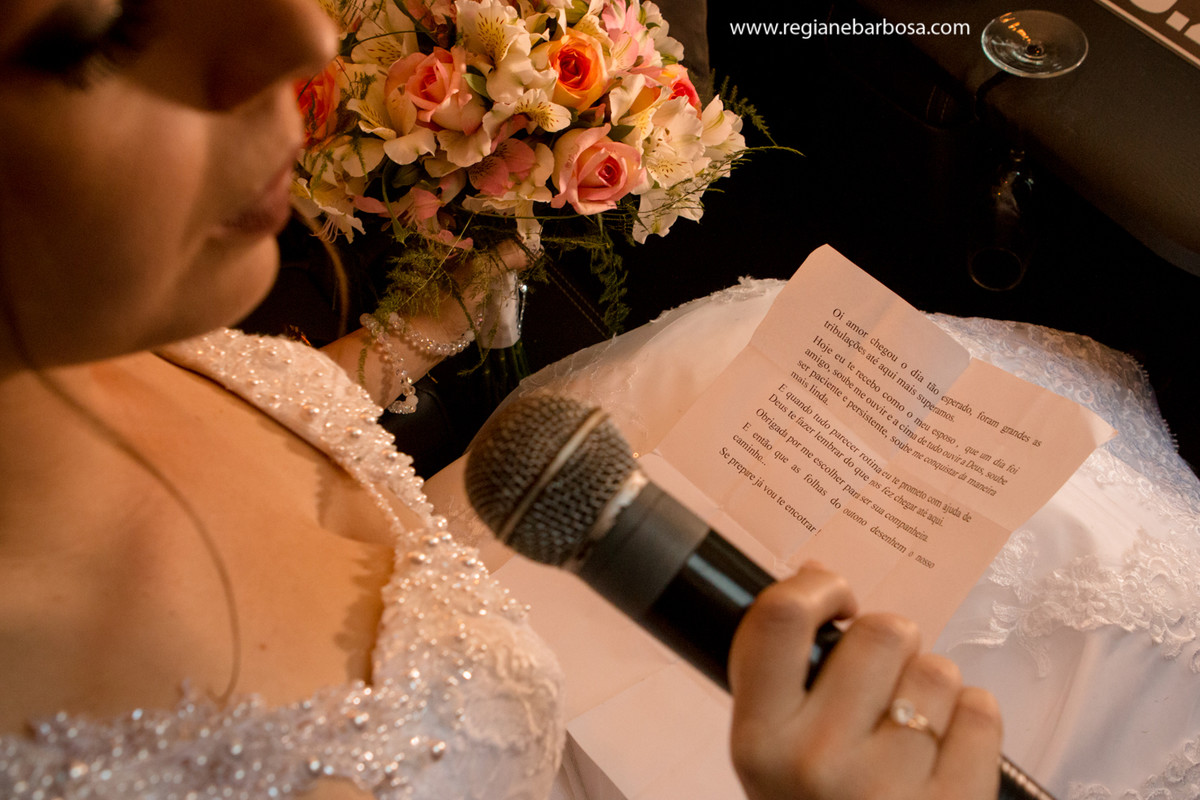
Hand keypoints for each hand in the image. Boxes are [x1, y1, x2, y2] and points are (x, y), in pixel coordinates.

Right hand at [728, 562, 1002, 799]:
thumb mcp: (766, 749)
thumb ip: (778, 670)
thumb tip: (816, 576)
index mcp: (759, 739)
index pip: (781, 619)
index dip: (817, 587)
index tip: (835, 599)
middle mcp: (817, 762)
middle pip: (882, 631)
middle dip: (890, 641)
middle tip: (881, 675)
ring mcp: (888, 790)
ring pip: (939, 671)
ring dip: (932, 684)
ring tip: (911, 719)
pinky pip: (983, 713)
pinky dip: (973, 716)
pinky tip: (948, 740)